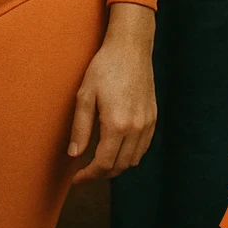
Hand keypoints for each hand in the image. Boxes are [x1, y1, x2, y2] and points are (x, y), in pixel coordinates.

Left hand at [68, 4, 155, 183]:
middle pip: (119, 166)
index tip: (76, 179)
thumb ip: (80, 127)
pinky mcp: (153, 119)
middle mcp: (136, 129)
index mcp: (117, 125)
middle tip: (85, 171)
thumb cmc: (104, 67)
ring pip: (133, 160)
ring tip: (99, 161)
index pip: (103, 163)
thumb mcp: (85, 94)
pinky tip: (117, 148)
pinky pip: (143, 148)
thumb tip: (74, 154)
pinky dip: (130, 155)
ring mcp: (147, 125)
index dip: (88, 175)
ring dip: (116, 166)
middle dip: (100, 173)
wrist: (130, 48)